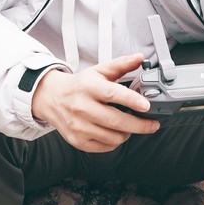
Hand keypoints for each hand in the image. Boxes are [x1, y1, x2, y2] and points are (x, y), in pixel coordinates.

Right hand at [32, 54, 158, 152]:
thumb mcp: (99, 71)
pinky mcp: (77, 141)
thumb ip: (121, 64)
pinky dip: (115, 142)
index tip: (146, 106)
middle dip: (139, 125)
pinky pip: (104, 146)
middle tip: (152, 124)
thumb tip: (139, 57)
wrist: (51, 98)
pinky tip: (116, 132)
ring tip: (130, 126)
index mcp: (88, 87)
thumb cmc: (79, 85)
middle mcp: (81, 107)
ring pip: (112, 136)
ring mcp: (78, 126)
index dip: (131, 100)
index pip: (112, 94)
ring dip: (128, 133)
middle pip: (116, 120)